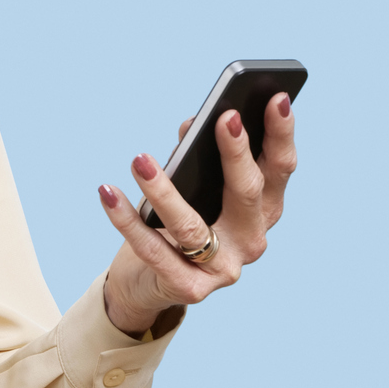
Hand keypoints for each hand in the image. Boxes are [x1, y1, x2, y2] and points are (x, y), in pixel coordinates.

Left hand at [96, 93, 296, 335]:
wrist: (149, 282)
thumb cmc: (175, 221)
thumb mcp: (190, 185)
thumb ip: (195, 157)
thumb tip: (194, 125)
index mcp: (263, 210)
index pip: (279, 168)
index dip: (281, 134)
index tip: (276, 98)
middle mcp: (252, 240)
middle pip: (248, 193)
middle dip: (237, 153)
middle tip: (225, 117)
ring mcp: (224, 269)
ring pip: (192, 226)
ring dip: (163, 190)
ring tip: (139, 160)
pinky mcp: (190, 289)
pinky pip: (152, 250)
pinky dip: (126, 221)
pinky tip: (107, 193)